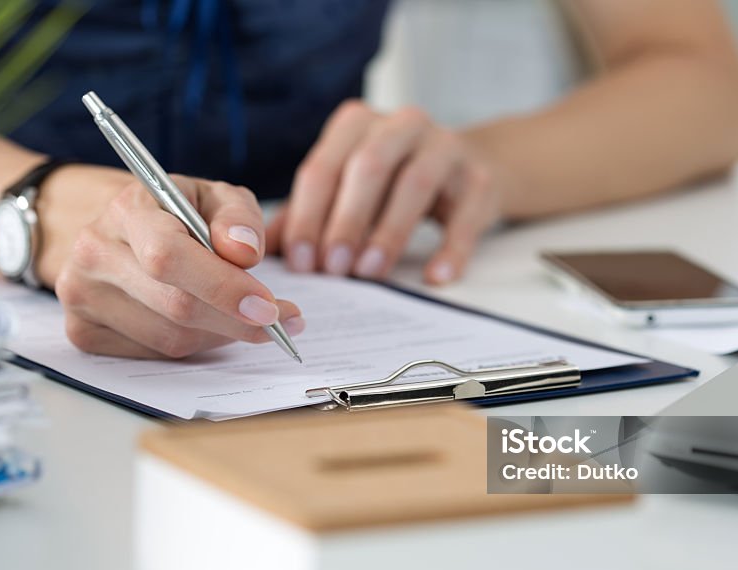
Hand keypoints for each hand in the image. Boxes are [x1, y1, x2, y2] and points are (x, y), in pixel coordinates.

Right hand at [42, 166, 303, 358]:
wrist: (122, 231)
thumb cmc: (177, 213)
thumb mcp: (215, 198)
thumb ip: (237, 217)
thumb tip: (244, 252)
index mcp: (127, 209)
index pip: (169, 255)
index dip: (222, 286)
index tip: (268, 306)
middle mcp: (94, 252)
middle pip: (174, 306)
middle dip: (236, 320)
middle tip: (279, 321)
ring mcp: (81, 296)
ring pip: (169, 338)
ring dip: (219, 334)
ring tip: (244, 318)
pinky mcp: (84, 332)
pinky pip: (154, 355)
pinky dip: (194, 345)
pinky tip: (207, 325)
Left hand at [269, 100, 501, 283]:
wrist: (468, 169)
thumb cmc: (392, 183)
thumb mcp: (345, 189)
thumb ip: (304, 215)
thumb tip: (257, 250)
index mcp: (357, 124)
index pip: (324, 166)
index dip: (308, 215)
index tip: (302, 263)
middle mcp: (401, 124)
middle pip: (368, 167)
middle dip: (346, 220)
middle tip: (333, 268)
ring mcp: (446, 146)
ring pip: (415, 183)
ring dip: (390, 231)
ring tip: (371, 271)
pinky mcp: (480, 178)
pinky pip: (466, 213)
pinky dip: (451, 248)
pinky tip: (434, 277)